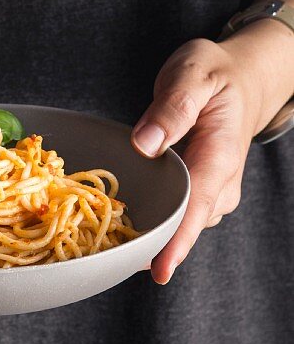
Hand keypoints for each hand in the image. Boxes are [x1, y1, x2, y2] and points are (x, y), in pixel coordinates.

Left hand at [131, 22, 293, 283]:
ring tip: (106, 240)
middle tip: (105, 253)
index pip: (197, 207)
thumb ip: (173, 107)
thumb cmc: (213, 74)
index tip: (159, 270)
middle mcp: (219, 184)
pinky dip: (149, 221)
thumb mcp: (192, 75)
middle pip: (184, 225)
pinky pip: (173, 216)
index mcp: (220, 157)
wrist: (238, 79)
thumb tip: (146, 143)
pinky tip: (119, 224)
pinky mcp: (197, 195)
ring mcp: (210, 194)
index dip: (178, 241)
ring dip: (147, 234)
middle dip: (150, 243)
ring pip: (177, 225)